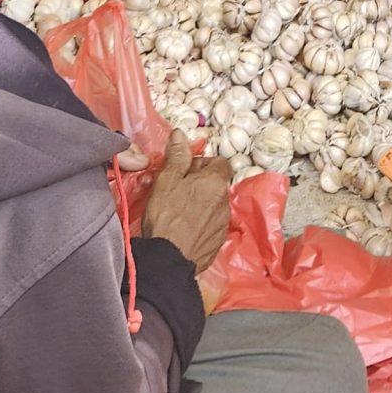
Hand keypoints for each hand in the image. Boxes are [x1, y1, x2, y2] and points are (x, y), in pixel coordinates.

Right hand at [138, 130, 233, 272]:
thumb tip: (181, 133)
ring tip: (176, 210)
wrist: (169, 259)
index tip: (184, 171)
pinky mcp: (217, 242)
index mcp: (215, 182)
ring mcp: (222, 224)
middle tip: (175, 189)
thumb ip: (176, 155)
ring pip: (212, 204)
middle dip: (197, 183)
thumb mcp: (167, 180)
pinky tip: (182, 228)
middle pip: (215, 184)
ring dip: (198, 203)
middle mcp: (225, 202)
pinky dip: (199, 222)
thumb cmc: (166, 215)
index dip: (201, 163)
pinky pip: (210, 225)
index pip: (219, 162)